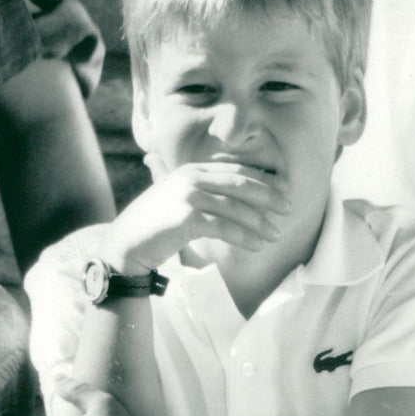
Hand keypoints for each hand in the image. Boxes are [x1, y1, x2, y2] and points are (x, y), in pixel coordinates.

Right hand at [107, 160, 290, 272]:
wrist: (126, 244)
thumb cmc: (154, 226)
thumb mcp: (177, 200)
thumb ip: (201, 193)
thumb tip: (233, 201)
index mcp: (192, 170)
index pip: (236, 171)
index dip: (263, 180)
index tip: (284, 189)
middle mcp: (192, 178)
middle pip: (241, 185)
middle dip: (269, 197)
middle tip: (289, 209)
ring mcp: (189, 196)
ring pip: (237, 208)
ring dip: (260, 222)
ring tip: (275, 234)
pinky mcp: (187, 218)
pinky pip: (225, 227)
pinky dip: (245, 237)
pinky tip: (257, 245)